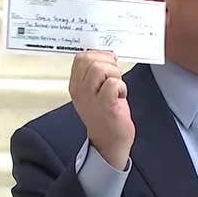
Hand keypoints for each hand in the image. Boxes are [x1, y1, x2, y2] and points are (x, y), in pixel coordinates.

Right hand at [69, 50, 133, 169]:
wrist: (109, 142)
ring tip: (117, 87)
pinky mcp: (105, 105)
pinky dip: (121, 86)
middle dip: (108, 63)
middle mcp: (79, 90)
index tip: (109, 64)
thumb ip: (97, 72)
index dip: (99, 55)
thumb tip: (107, 54)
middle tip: (114, 77)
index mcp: (76, 84)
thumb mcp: (95, 91)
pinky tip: (121, 96)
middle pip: (90, 59)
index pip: (81, 57)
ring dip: (115, 74)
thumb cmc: (105, 115)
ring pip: (100, 68)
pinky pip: (113, 83)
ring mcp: (90, 98)